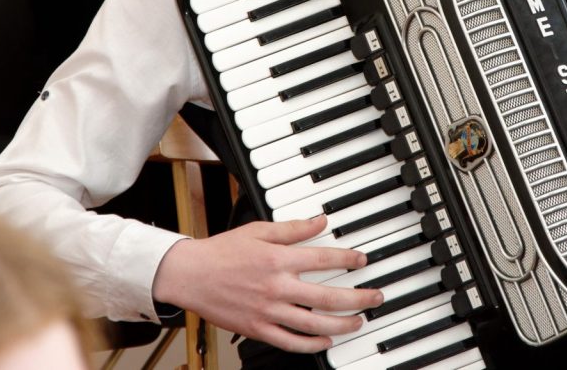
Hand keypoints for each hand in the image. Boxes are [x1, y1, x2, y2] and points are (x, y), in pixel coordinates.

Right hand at [152, 215, 382, 352]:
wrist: (191, 275)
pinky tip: (326, 341)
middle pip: (328, 297)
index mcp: (279, 259)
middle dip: (358, 298)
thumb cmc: (223, 251)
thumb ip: (293, 228)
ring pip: (314, 324)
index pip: (324, 259)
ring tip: (359, 321)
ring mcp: (268, 311)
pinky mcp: (257, 329)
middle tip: (375, 297)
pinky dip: (312, 345)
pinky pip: (290, 342)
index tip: (362, 260)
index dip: (348, 259)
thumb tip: (321, 221)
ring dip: (342, 324)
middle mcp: (277, 287)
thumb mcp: (259, 230)